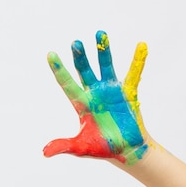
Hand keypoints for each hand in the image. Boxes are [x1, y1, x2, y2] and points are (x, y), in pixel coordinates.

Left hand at [44, 30, 150, 164]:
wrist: (126, 151)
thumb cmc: (102, 149)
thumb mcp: (81, 148)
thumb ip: (64, 146)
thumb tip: (44, 152)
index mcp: (81, 104)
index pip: (67, 84)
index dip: (59, 70)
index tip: (50, 54)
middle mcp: (94, 94)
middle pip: (85, 71)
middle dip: (80, 57)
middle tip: (76, 43)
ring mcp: (111, 92)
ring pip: (105, 67)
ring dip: (103, 52)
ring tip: (99, 33)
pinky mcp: (128, 93)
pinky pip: (134, 74)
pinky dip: (138, 61)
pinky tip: (141, 45)